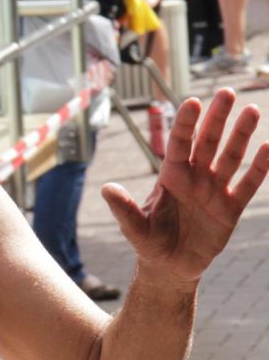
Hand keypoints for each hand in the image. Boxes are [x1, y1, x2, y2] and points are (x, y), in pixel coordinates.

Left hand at [101, 90, 268, 285]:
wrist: (170, 267)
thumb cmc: (149, 243)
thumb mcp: (134, 228)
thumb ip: (124, 209)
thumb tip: (106, 189)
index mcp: (171, 176)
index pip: (179, 144)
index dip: (185, 124)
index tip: (192, 102)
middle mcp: (194, 177)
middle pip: (208, 142)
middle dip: (217, 118)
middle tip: (226, 92)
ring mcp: (214, 190)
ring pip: (230, 156)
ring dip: (241, 134)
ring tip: (252, 110)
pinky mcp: (230, 208)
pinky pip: (247, 184)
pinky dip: (260, 168)